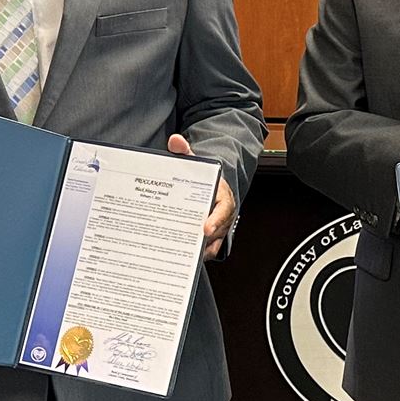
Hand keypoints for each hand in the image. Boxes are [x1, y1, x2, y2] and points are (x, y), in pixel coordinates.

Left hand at [169, 134, 234, 258]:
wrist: (212, 189)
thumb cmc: (202, 179)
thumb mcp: (193, 163)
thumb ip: (184, 152)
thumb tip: (175, 141)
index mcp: (223, 196)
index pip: (223, 210)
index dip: (216, 220)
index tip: (205, 229)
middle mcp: (223, 214)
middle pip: (217, 231)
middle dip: (203, 240)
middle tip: (188, 247)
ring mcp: (219, 228)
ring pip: (212, 244)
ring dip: (198, 250)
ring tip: (181, 255)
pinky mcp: (212, 239)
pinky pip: (208, 251)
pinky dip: (197, 256)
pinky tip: (181, 259)